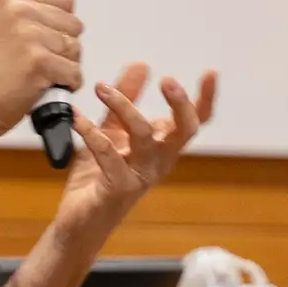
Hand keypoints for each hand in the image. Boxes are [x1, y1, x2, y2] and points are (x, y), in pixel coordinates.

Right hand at [0, 0, 81, 137]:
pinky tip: (44, 88)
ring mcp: (31, 35)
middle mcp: (21, 10)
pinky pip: (74, 73)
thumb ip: (32, 16)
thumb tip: (66, 20)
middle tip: (40, 62)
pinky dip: (66, 86)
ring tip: (39, 75)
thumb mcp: (2, 26)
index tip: (44, 39)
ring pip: (76, 50)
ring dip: (65, 68)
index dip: (60, 25)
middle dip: (63, 47)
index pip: (64, 1)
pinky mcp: (40, 62)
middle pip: (73, 26)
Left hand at [59, 63, 215, 234]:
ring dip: (124, 107)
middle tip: (168, 80)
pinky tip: (77, 117)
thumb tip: (142, 65)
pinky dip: (91, 133)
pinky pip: (108, 155)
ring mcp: (141, 176)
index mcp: (162, 147)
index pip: (194, 121)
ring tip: (102, 88)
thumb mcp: (112, 130)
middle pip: (184, 131)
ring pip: (144, 137)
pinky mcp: (117, 188)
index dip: (205, 98)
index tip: (210, 72)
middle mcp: (158, 162)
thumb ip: (126, 98)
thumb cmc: (98, 176)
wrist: (79, 221)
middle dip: (180, 105)